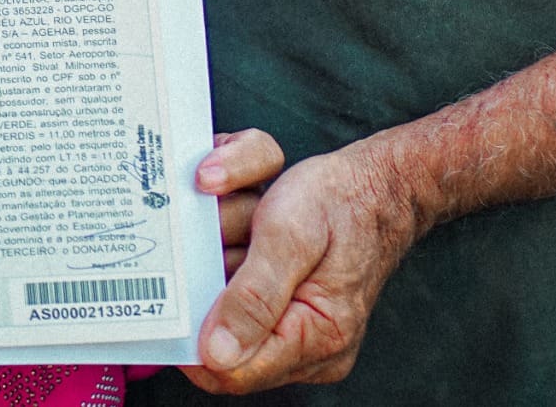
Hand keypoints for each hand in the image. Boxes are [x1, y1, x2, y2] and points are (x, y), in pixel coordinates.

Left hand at [183, 135, 427, 393]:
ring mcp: (298, 332)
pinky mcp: (288, 313)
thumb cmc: (341, 201)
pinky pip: (238, 297)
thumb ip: (254, 296)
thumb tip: (217, 353)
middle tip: (227, 231)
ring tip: (249, 219)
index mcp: (316, 337)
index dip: (192, 332)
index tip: (177, 281)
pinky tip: (252, 226)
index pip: (230, 372)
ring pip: (225, 310)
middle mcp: (309, 348)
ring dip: (223, 258)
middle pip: (222, 340)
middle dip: (213, 281)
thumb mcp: (291, 235)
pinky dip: (235, 257)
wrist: (378, 184)